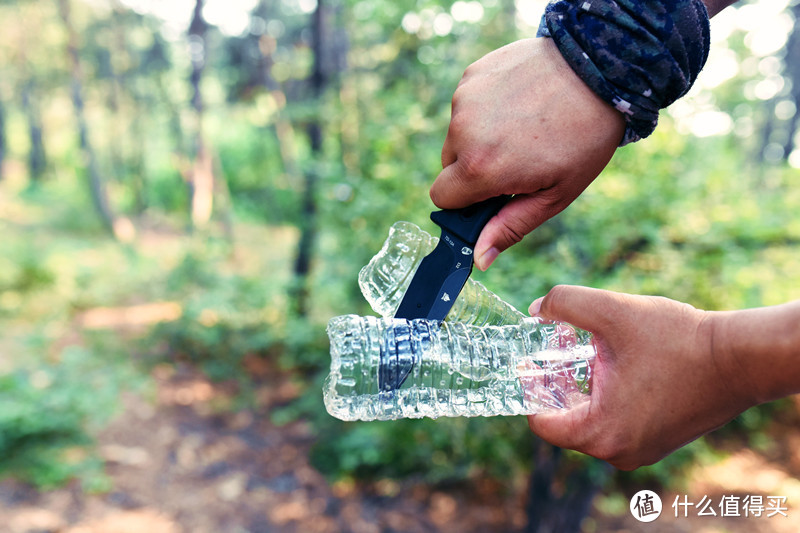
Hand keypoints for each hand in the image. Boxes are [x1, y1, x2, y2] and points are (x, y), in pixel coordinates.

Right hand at [430, 38, 624, 269]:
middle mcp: (464, 132)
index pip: (442, 198)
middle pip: (449, 165)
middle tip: (517, 159)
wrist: (603, 69)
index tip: (491, 195)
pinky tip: (521, 102)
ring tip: (524, 126)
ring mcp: (465, 99)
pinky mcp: (473, 74)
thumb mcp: (555, 195)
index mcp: (481, 168)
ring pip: (459, 133)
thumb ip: (510, 227)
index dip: (465, 202)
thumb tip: (477, 259)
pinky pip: (467, 104)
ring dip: (480, 136)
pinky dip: (487, 108)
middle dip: (474, 168)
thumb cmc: (585, 138)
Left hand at [526, 285, 754, 469]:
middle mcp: (618, 453)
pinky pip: (616, 423)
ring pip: (591, 421)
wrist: (739, 357)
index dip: (528, 388)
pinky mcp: (658, 442)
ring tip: (579, 352)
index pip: (541, 422)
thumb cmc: (677, 339)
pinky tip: (609, 365)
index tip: (527, 361)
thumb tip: (536, 309)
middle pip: (565, 421)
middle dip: (554, 385)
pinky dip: (605, 397)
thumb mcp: (611, 311)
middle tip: (551, 351)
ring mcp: (641, 451)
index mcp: (601, 433)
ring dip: (580, 389)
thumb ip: (564, 303)